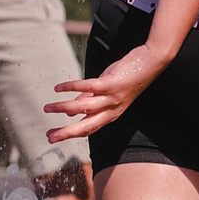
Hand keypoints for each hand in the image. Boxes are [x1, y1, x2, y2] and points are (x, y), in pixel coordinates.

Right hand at [46, 41, 171, 141]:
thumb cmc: (128, 75)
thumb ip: (89, 99)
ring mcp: (112, 98)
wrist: (151, 62)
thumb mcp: (108, 90)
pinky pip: (88, 87)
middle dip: (67, 132)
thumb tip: (70, 111)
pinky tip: (58, 88)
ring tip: (47, 108)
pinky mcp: (111, 84)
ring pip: (83, 107)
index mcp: (111, 114)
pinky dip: (71, 88)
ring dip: (63, 108)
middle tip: (49, 137)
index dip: (71, 133)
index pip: (88, 129)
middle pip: (86, 126)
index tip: (53, 136)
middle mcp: (112, 110)